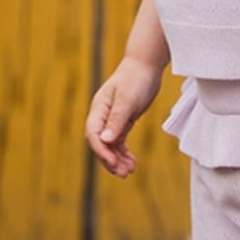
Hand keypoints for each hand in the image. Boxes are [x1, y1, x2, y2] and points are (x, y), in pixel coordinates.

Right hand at [85, 56, 163, 177]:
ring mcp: (112, 119)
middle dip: (110, 160)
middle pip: (100, 143)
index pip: (93, 134)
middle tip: (123, 173)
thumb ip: (116, 119)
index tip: (113, 162)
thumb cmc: (136, 78)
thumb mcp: (127, 99)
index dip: (101, 150)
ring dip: (118, 159)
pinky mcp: (123, 120)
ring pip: (111, 145)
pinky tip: (132, 163)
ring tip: (129, 172)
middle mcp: (103, 115)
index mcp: (99, 108)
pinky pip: (120, 141)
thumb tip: (104, 140)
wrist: (147, 65)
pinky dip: (124, 153)